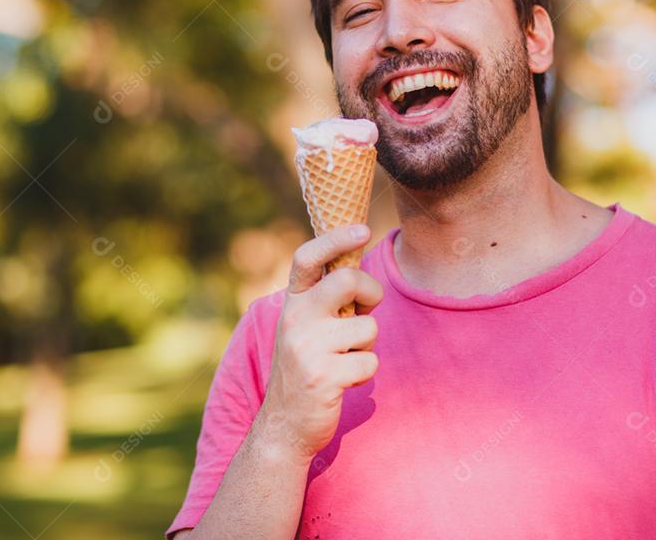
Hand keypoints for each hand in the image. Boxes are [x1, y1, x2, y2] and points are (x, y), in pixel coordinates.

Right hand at [255, 225, 382, 465]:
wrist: (284, 425)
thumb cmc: (306, 367)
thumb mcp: (305, 326)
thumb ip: (326, 299)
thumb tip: (358, 263)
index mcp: (292, 303)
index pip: (308, 257)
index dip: (336, 238)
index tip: (362, 229)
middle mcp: (295, 319)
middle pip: (348, 280)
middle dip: (371, 292)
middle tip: (366, 310)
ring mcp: (308, 348)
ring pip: (368, 328)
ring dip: (366, 347)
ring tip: (344, 360)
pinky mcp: (324, 376)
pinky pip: (370, 363)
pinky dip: (364, 374)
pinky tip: (343, 382)